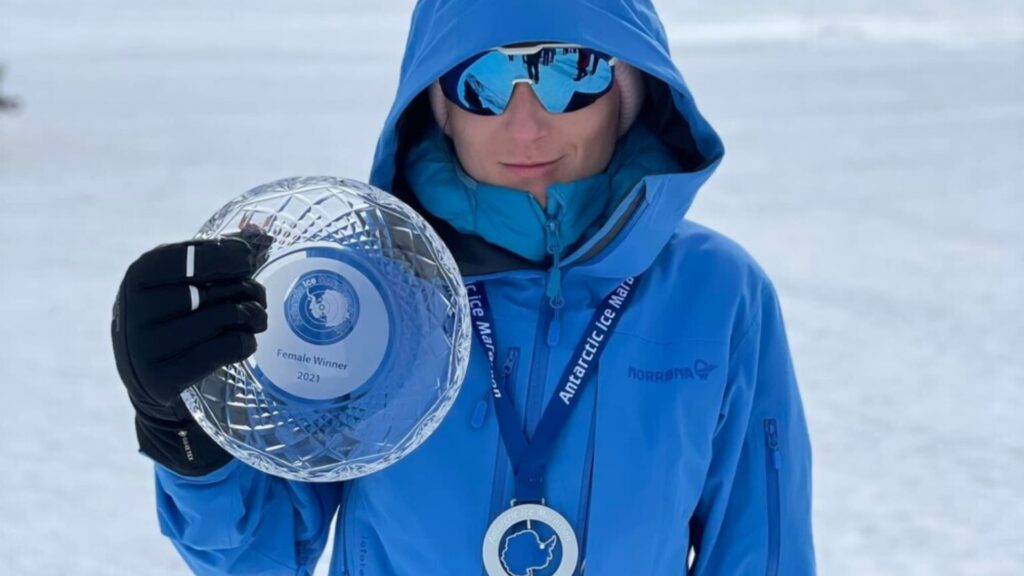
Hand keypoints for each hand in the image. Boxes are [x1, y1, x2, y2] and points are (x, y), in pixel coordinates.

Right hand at [111, 228, 269, 473]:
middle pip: (217, 288)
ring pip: (227, 317)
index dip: (232, 255)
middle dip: (249, 289)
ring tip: (256, 319)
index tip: (249, 259)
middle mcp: (137, 307)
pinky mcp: (164, 376)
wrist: (151, 381)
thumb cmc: (177, 319)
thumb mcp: (187, 283)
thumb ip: (221, 256)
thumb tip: (262, 235)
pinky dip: (246, 342)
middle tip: (257, 298)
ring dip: (254, 317)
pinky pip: (227, 348)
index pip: (197, 255)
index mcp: (140, 274)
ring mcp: (146, 344)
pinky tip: (245, 342)